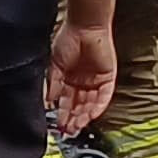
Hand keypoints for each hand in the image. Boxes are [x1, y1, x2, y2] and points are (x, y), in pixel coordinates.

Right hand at [48, 20, 114, 135]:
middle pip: (78, 106)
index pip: (65, 102)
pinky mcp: (107, 78)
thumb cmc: (67, 40)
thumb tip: (49, 102)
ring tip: (77, 126)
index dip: (62, 114)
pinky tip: (90, 115)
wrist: (84, 27)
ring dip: (84, 116)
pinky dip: (98, 107)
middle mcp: (82, 83)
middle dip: (73, 119)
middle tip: (68, 131)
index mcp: (68, 80)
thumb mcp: (54, 65)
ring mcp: (95, 81)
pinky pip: (104, 96)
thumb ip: (52, 84)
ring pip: (90, 104)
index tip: (58, 127)